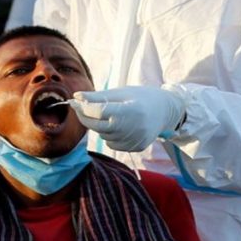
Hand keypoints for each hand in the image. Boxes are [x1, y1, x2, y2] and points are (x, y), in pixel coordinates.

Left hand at [69, 86, 184, 150]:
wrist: (165, 111)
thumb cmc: (140, 98)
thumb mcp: (121, 93)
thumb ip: (98, 97)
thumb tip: (76, 96)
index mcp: (130, 110)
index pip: (99, 111)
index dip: (84, 107)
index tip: (75, 102)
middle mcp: (133, 128)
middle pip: (97, 126)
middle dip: (86, 117)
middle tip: (81, 108)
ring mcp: (134, 140)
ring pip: (103, 135)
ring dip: (100, 126)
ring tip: (112, 115)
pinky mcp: (135, 148)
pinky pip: (112, 144)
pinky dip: (110, 135)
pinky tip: (121, 126)